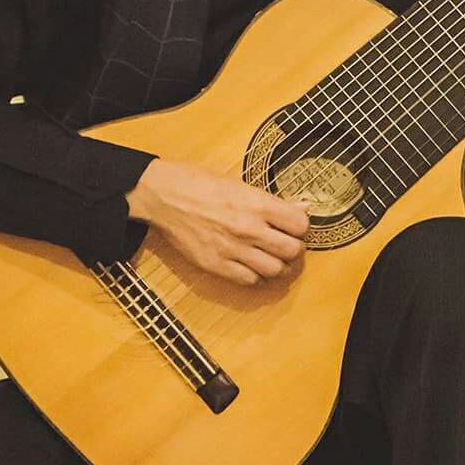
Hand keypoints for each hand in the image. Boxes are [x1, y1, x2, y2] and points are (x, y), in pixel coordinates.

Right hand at [126, 159, 308, 285]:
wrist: (163, 195)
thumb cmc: (199, 183)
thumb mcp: (240, 184)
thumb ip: (272, 200)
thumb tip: (301, 206)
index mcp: (257, 203)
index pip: (300, 224)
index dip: (301, 227)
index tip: (295, 226)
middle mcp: (248, 228)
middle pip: (293, 251)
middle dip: (294, 249)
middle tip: (287, 244)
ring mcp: (232, 249)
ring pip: (275, 270)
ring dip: (278, 266)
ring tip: (272, 258)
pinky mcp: (216, 265)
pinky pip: (249, 281)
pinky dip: (256, 276)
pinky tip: (252, 266)